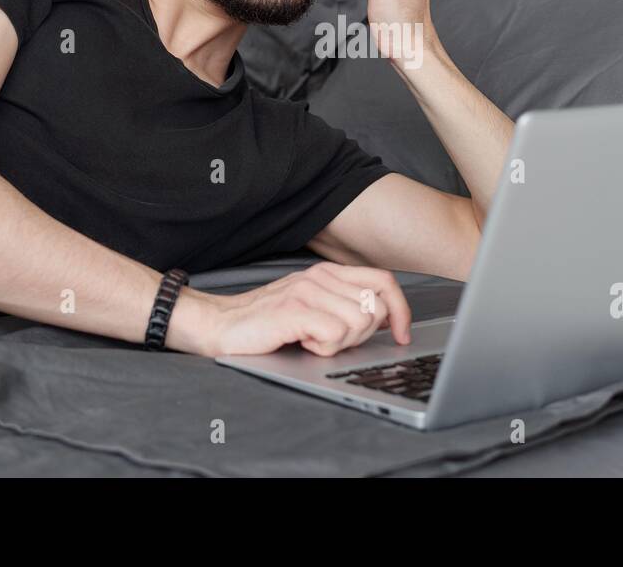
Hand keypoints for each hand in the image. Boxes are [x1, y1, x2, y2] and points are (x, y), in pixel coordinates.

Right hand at [176, 262, 413, 357]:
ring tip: (313, 341)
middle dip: (362, 335)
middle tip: (332, 341)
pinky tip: (302, 344)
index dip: (400, 310)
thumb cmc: (267, 322)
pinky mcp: (294, 310)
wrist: (221, 325)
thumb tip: (385, 319)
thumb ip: (344, 304)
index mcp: (328, 273)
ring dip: (339, 344)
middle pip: (375, 309)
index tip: (400, 334)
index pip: (383, 282)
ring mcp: (306, 291)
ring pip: (358, 324)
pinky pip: (334, 335)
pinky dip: (323, 349)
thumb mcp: (312, 306)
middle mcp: (320, 277)